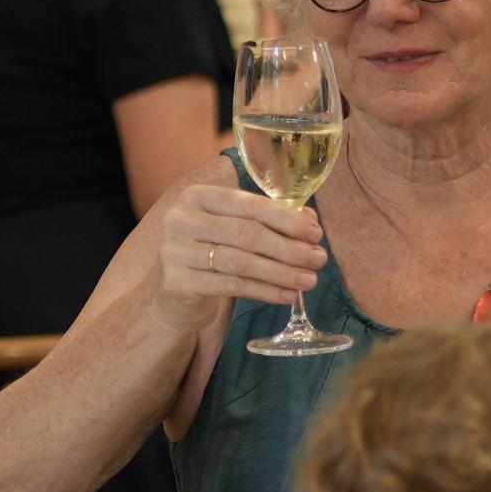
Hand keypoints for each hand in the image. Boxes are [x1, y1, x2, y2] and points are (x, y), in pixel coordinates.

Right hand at [153, 172, 323, 331]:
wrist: (172, 293)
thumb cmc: (209, 254)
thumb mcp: (232, 229)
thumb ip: (267, 220)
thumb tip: (309, 220)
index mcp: (196, 197)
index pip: (249, 204)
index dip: (286, 219)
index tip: (315, 233)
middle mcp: (181, 220)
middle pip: (247, 233)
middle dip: (289, 248)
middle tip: (318, 259)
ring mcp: (175, 252)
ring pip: (241, 261)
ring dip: (281, 272)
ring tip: (309, 280)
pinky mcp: (177, 282)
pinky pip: (231, 286)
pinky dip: (265, 290)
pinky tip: (287, 295)